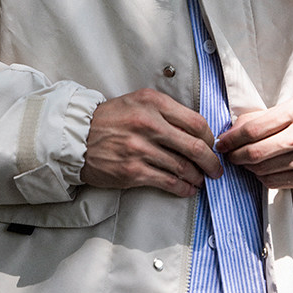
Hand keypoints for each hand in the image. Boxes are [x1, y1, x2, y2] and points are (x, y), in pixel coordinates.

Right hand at [81, 88, 222, 197]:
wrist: (76, 137)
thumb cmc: (109, 120)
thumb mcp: (137, 102)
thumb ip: (165, 112)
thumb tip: (195, 131)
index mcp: (153, 103)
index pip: (196, 122)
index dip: (209, 138)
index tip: (212, 146)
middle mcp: (148, 124)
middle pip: (194, 146)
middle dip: (211, 161)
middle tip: (216, 169)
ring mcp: (140, 149)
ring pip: (183, 167)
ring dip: (197, 177)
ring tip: (201, 180)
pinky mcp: (133, 171)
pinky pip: (168, 182)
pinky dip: (183, 188)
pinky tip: (188, 189)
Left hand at [214, 95, 292, 189]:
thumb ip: (266, 116)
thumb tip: (234, 129)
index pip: (253, 129)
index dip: (231, 138)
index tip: (222, 142)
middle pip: (255, 153)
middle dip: (235, 155)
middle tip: (228, 155)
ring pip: (263, 170)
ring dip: (248, 167)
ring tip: (245, 161)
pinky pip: (276, 182)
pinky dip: (262, 177)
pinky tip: (262, 170)